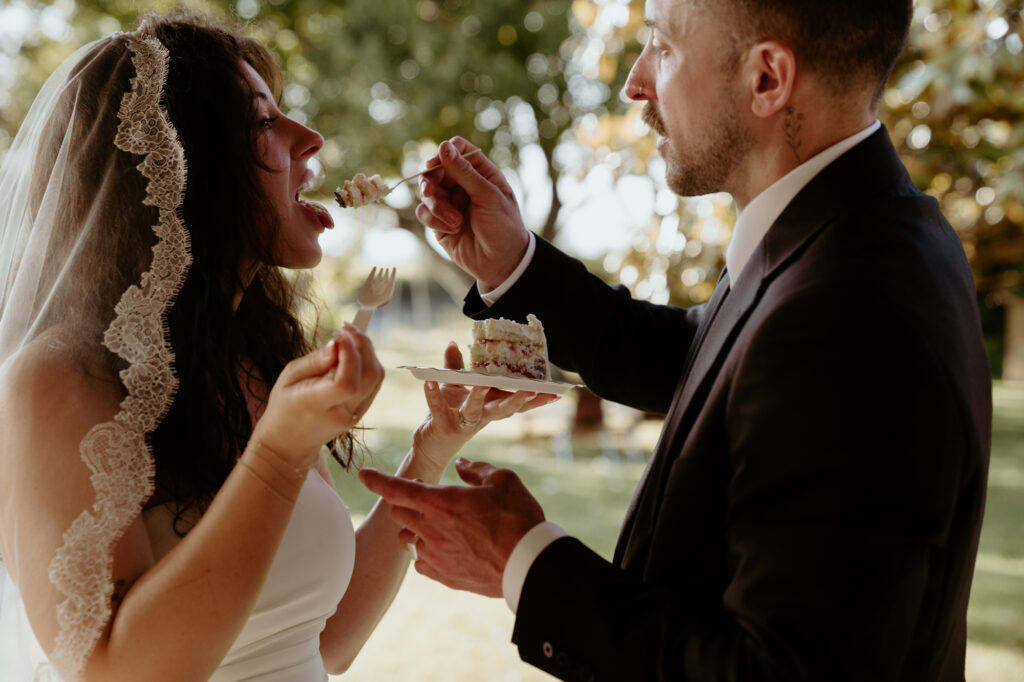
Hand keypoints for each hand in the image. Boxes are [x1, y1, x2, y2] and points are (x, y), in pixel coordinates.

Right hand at [252, 323, 383, 468]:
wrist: (290, 441)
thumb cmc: (285, 405)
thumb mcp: (289, 377)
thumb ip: (315, 361)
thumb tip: (337, 343)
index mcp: (317, 406)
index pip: (347, 383)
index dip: (349, 355)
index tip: (339, 336)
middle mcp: (342, 413)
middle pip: (369, 377)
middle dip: (363, 346)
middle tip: (347, 329)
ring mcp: (355, 414)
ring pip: (376, 378)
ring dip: (368, 352)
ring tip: (349, 337)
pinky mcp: (361, 411)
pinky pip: (374, 383)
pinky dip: (368, 363)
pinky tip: (352, 353)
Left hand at [358, 459, 545, 596]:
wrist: (529, 565)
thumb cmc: (519, 518)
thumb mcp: (503, 481)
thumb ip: (477, 470)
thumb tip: (462, 467)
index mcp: (442, 502)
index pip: (397, 488)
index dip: (377, 480)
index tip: (364, 475)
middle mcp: (432, 529)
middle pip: (399, 512)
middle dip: (407, 500)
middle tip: (430, 496)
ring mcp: (436, 555)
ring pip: (407, 538)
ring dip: (415, 527)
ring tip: (438, 523)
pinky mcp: (444, 576)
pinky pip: (420, 562)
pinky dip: (425, 552)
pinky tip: (443, 548)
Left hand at [413, 342, 557, 472]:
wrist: (431, 444)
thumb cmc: (448, 413)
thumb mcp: (454, 387)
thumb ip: (455, 366)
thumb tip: (452, 342)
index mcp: (490, 406)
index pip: (516, 401)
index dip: (536, 398)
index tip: (556, 392)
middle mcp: (482, 416)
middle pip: (504, 409)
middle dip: (518, 400)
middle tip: (533, 390)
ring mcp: (463, 422)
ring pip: (476, 411)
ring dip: (479, 397)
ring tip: (482, 385)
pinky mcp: (444, 426)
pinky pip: (438, 408)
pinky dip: (433, 395)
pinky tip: (429, 383)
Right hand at [417, 137, 530, 288]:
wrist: (502, 263)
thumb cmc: (503, 226)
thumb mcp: (488, 196)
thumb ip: (465, 172)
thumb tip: (443, 146)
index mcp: (480, 172)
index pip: (456, 149)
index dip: (444, 153)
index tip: (436, 164)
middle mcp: (462, 185)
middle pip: (435, 169)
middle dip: (431, 182)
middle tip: (431, 191)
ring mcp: (449, 203)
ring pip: (426, 192)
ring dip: (437, 206)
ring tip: (455, 222)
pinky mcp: (438, 222)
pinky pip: (423, 212)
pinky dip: (434, 220)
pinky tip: (452, 230)